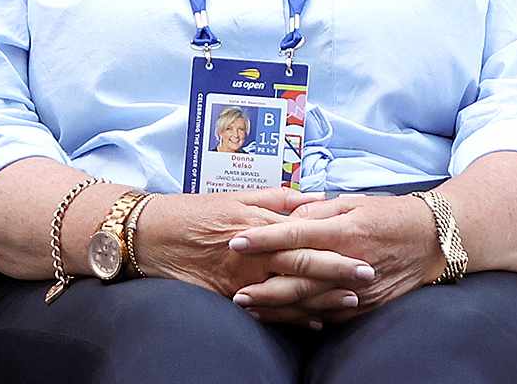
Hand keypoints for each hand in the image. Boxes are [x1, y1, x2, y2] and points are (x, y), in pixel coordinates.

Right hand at [134, 189, 370, 312]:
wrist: (148, 235)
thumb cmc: (194, 210)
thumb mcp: (237, 195)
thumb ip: (279, 199)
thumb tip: (316, 197)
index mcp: (258, 223)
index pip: (304, 236)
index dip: (335, 246)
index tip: (363, 250)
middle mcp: (252, 253)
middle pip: (301, 266)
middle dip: (337, 274)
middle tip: (368, 276)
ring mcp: (239, 278)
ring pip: (287, 293)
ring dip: (320, 300)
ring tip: (350, 303)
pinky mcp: (226, 296)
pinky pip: (264, 311)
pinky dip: (290, 318)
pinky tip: (314, 322)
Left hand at [228, 193, 442, 325]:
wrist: (432, 240)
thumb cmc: (391, 215)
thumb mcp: (355, 202)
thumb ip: (319, 213)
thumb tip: (288, 220)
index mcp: (347, 230)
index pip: (297, 235)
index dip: (264, 238)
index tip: (237, 241)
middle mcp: (351, 261)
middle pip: (299, 277)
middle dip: (264, 285)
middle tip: (235, 291)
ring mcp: (359, 287)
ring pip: (311, 302)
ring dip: (278, 306)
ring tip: (250, 307)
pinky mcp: (367, 305)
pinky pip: (330, 315)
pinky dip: (305, 318)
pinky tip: (284, 317)